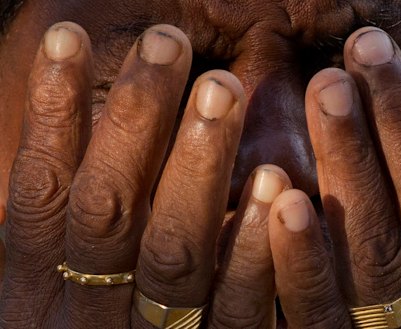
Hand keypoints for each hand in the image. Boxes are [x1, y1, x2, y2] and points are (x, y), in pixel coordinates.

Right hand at [0, 22, 290, 328]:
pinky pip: (238, 307)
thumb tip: (83, 127)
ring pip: (173, 251)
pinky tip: (272, 180)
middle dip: (134, 120)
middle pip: (110, 210)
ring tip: (221, 87)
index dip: (51, 113)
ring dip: (196, 165)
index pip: (41, 193)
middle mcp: (87, 318)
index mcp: (39, 296)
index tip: (69, 37)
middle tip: (168, 42)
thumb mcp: (69, 286)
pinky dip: (251, 245)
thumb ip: (79, 222)